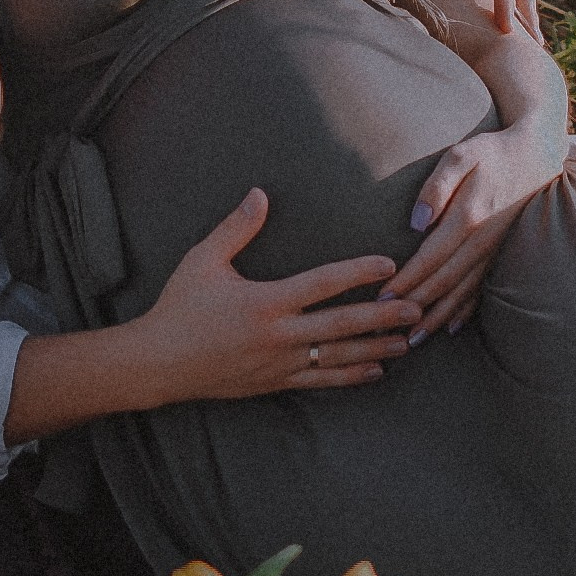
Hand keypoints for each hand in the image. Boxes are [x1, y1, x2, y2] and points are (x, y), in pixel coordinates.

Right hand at [138, 190, 413, 401]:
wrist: (158, 364)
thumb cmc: (179, 308)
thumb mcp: (202, 261)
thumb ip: (235, 228)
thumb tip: (260, 193)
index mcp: (265, 302)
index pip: (323, 283)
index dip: (358, 272)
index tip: (389, 264)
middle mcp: (279, 335)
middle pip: (342, 324)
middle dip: (383, 316)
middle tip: (417, 307)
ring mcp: (279, 363)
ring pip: (338, 356)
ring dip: (376, 347)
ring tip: (407, 340)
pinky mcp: (275, 382)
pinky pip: (321, 380)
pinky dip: (351, 376)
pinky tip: (375, 370)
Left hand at [379, 117, 565, 339]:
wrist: (536, 156)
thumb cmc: (491, 152)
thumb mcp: (461, 155)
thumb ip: (437, 186)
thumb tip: (416, 222)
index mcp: (468, 217)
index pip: (431, 258)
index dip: (407, 280)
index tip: (382, 299)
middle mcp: (481, 240)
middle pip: (443, 282)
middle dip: (415, 308)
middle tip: (388, 330)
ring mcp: (492, 250)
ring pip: (461, 292)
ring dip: (437, 318)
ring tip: (414, 340)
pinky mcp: (498, 253)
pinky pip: (481, 289)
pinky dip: (465, 311)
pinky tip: (451, 327)